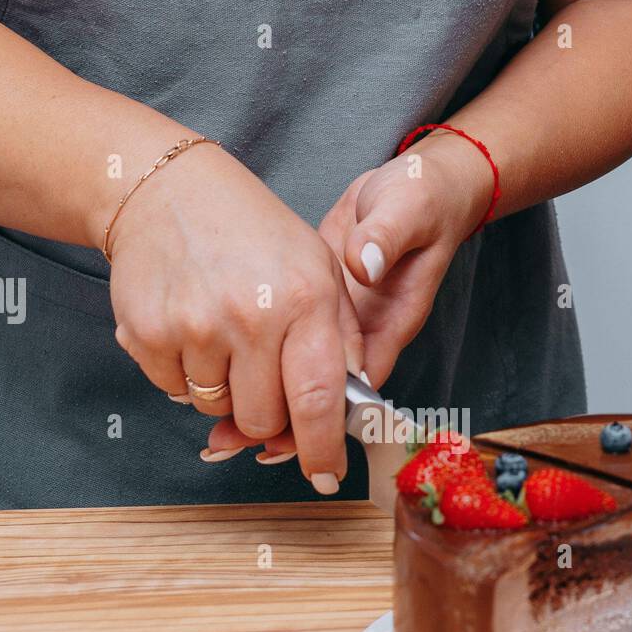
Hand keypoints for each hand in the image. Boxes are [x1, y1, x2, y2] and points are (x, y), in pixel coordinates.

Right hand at [106, 141, 363, 492]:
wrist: (165, 191)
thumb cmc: (252, 233)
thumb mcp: (319, 268)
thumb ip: (341, 338)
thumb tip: (352, 405)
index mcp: (305, 300)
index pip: (319, 399)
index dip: (322, 449)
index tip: (326, 476)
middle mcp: (252, 317)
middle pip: (264, 420)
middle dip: (267, 414)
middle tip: (260, 373)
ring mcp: (196, 327)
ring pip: (217, 411)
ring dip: (223, 390)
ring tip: (223, 334)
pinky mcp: (149, 334)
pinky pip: (175, 392)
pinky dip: (184, 373)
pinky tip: (189, 326)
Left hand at [202, 133, 493, 462]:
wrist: (413, 186)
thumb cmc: (417, 199)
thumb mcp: (406, 210)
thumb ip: (385, 238)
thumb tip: (364, 265)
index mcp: (387, 322)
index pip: (351, 387)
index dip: (318, 424)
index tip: (278, 446)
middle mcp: (358, 335)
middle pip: (315, 399)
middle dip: (273, 427)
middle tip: (225, 443)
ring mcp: (331, 326)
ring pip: (292, 383)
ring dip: (255, 406)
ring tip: (215, 431)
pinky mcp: (310, 311)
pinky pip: (280, 354)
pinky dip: (248, 370)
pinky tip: (214, 379)